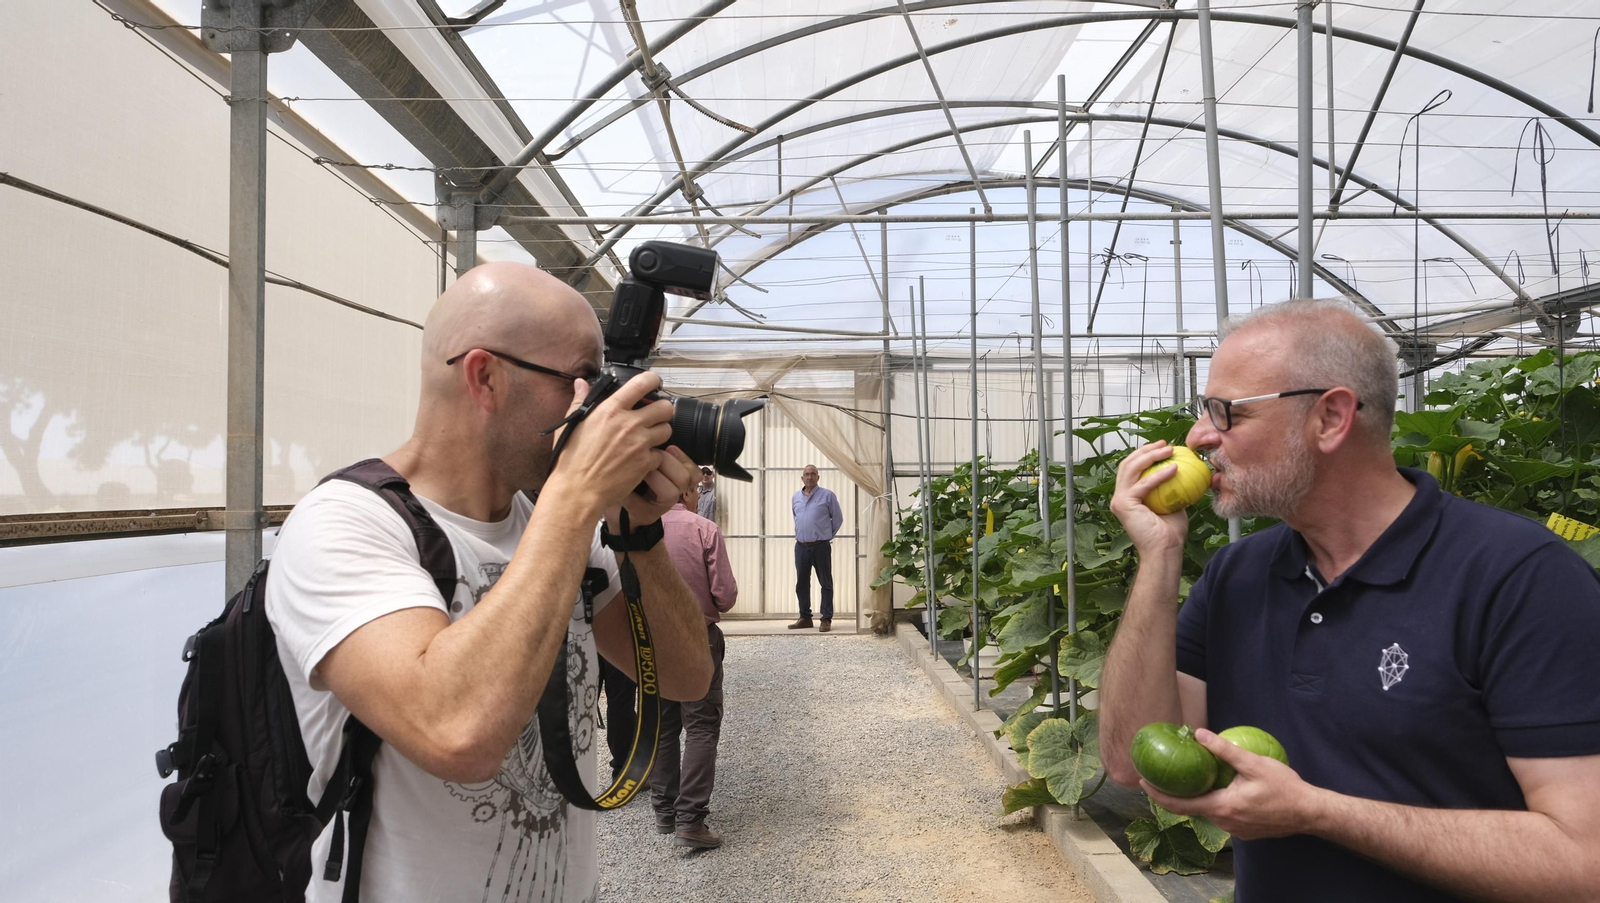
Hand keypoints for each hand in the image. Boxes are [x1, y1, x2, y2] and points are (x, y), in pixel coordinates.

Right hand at [546, 372, 673, 512]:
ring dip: (660, 432)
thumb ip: (580, 401)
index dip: (653, 380)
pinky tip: (641, 459)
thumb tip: (581, 384)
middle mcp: (629, 423)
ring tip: (647, 438)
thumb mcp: (571, 425)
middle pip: (665, 407)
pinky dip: (653, 457)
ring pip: (667, 429)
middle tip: (654, 416)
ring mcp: (639, 443)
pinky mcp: (645, 462)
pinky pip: (660, 454)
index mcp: (611, 410)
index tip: (654, 382)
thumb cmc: (571, 460)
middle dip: (662, 410)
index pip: (642, 383)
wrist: (577, 491)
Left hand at [609, 446, 697, 527]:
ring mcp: (660, 507)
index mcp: (675, 477)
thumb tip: (662, 428)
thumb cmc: (623, 472)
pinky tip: (621, 485)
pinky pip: (645, 505)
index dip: (685, 457)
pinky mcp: (645, 516)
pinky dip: (632, 494)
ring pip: (672, 493)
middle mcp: (673, 492)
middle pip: (687, 478)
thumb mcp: (642, 456)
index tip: (669, 446)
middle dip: (667, 462)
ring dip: (653, 476)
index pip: (695, 470)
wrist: (606, 498)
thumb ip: (655, 447)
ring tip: (636, 468)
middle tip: (649, 454)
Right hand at [1109, 441, 1190, 554]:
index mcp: (1128, 496)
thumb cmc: (1170, 532)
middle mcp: (1119, 496)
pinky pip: (1143, 484)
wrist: (1165, 549)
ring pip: (1131, 468)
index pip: (1132, 468)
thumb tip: (1184, 470)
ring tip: (1169, 450)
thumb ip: (1172, 488)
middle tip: (1165, 444)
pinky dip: (1159, 475)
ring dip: (1151, 456)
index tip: (1164, 447)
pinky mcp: (1124, 504)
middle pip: (1128, 464)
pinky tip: (1174, 468)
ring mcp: (1119, 500)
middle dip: (1146, 450)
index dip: (1146, 454)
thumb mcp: (1173, 503)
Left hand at [1141, 728, 1319, 840]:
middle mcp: (1225, 822)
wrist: (1310, 813)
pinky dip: (1216, 802)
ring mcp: (1236, 830)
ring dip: (1200, 797)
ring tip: (1191, 778)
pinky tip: (1220, 787)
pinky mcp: (1245, 831)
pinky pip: (1224, 815)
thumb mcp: (1254, 763)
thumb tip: (1199, 734)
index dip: (1158, 795)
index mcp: (1223, 807)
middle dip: (1176, 794)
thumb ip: (1224, 750)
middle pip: (1193, 808)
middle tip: (1162, 776)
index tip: (1142, 782)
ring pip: (1210, 811)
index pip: (1181, 804)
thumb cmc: (1284, 787)